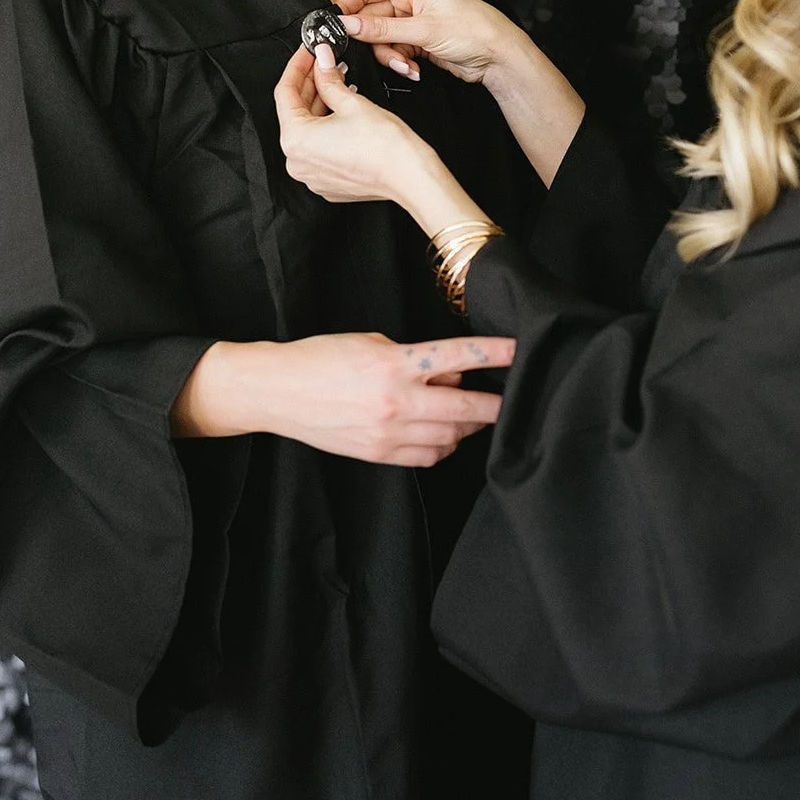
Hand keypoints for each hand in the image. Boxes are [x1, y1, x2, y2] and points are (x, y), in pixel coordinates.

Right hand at [178, 331, 513, 466]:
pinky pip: (427, 456)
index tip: (519, 351)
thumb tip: (454, 377)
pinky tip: (441, 433)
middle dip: (495, 406)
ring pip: (450, 438)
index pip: (460, 357)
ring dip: (467, 426)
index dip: (495, 354)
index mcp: (396, 364)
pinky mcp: (378, 455)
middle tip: (510, 400)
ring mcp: (388, 433)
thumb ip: (417, 360)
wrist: (279, 391)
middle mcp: (397, 402)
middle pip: (466, 410)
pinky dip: (443, 446)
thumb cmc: (323, 358)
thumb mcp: (374, 343)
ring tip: (469, 413)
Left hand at [274, 41, 430, 204]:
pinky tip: (341, 109)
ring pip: (309, 130)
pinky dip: (327, 127)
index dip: (297, 66)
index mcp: (296, 141)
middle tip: (324, 62)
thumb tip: (322, 62)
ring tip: (337, 82)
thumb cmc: (386, 148)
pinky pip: (319, 147)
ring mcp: (312, 174)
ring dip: (320, 104)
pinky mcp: (327, 181)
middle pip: (296, 111)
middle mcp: (297, 161)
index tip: (308, 52)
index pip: (285, 92)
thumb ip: (329, 80)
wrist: (410, 178)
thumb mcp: (353, 103)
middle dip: (311, 83)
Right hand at [336, 0, 517, 86]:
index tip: (336, 28)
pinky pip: (395, 49)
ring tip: (406, 65)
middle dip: (375, 41)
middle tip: (382, 54)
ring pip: (381, 38)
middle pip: (370, 18)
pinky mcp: (418, 39)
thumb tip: (347, 25)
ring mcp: (413, 20)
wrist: (499, 56)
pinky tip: (413, 69)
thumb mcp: (423, 30)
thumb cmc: (473, 30)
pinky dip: (400, 61)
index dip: (347, 7)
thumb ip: (381, 29)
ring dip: (390, 55)